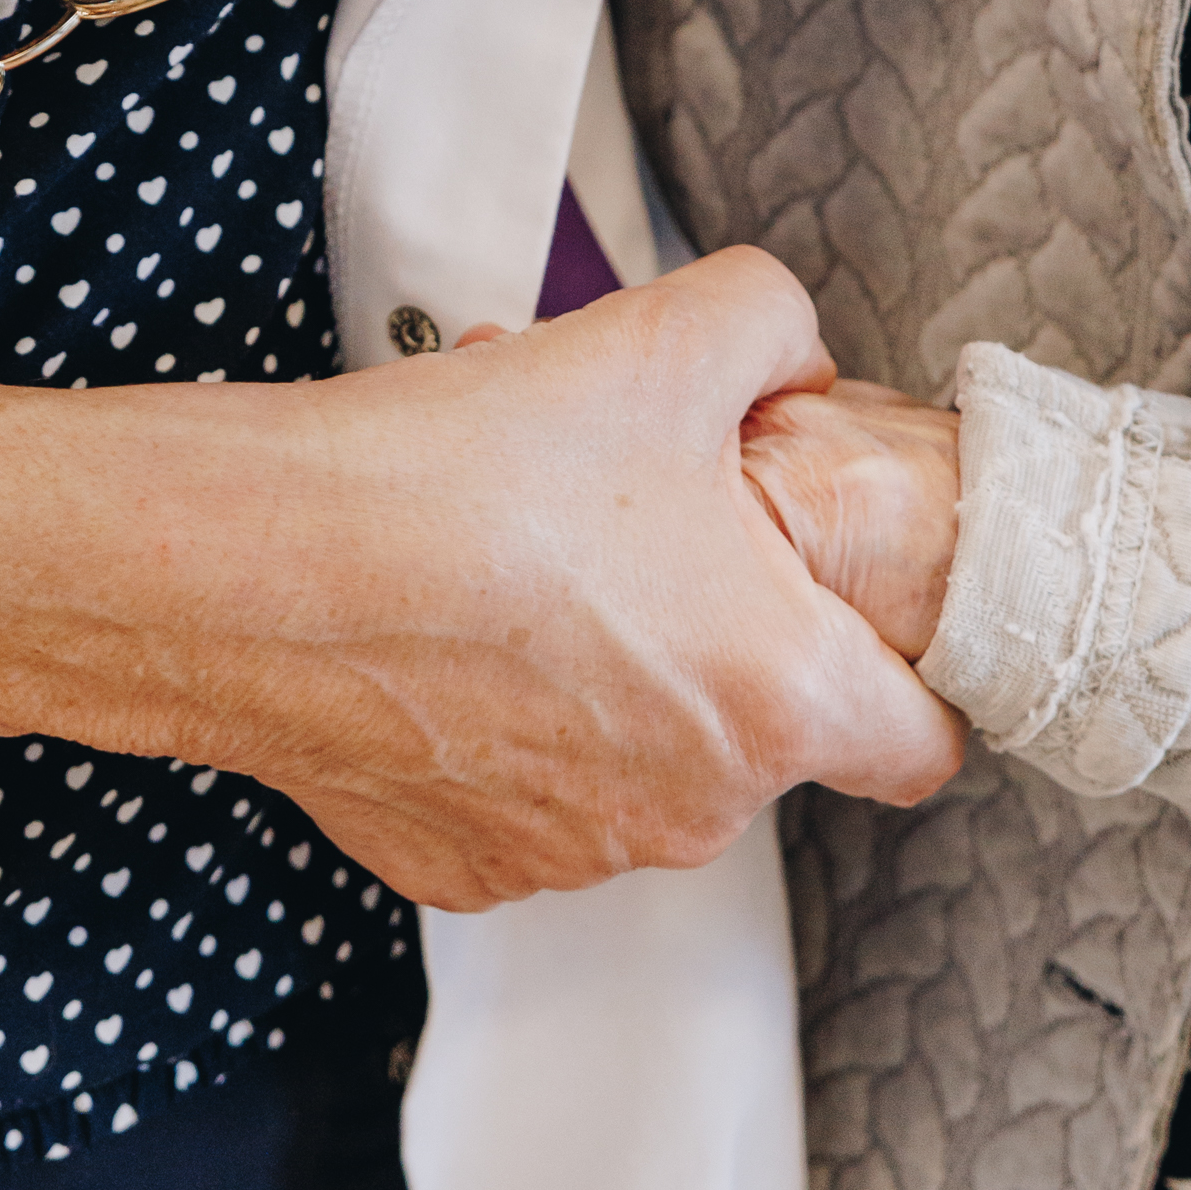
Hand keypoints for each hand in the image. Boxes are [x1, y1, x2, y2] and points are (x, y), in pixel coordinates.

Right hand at [153, 249, 963, 911]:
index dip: (907, 670)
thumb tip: (793, 354)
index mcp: (775, 696)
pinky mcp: (466, 863)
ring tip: (528, 542)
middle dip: (721, 623)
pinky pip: (529, 788)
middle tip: (643, 516)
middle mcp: (691, 805)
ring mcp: (575, 849)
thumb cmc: (471, 470)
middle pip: (763, 725)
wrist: (268, 566)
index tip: (856, 614)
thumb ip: (776, 326)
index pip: (922, 745)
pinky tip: (455, 622)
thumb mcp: (672, 334)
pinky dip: (509, 718)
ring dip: (613, 665)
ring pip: (641, 755)